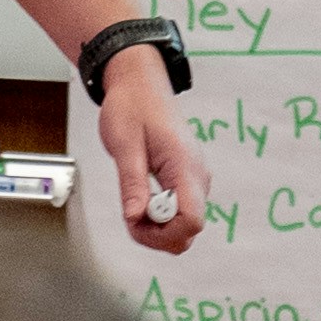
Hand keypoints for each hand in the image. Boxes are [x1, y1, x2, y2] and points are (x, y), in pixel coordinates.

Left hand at [101, 42, 206, 250]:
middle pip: (189, 230)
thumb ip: (132, 183)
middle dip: (157, 235)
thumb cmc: (132, 106)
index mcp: (185, 166)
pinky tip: (141, 200)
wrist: (141, 85)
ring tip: (132, 205)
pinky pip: (179, 213)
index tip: (135, 219)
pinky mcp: (186, 181)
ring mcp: (194, 180)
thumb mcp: (124, 144)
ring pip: (184, 226)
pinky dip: (158, 218)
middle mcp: (196, 176)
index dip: (162, 232)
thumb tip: (135, 217)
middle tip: (129, 214)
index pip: (191, 220)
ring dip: (157, 228)